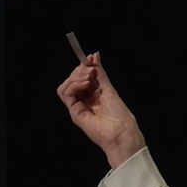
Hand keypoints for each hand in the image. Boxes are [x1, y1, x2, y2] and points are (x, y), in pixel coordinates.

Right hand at [57, 52, 144, 167]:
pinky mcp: (74, 112)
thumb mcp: (109, 88)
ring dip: (75, 77)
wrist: (121, 131)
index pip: (82, 76)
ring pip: (66, 86)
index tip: (90, 58)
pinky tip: (84, 84)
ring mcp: (79, 106)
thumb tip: (95, 56)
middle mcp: (85, 99)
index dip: (84, 66)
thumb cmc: (119, 114)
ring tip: (88, 77)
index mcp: (94, 93)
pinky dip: (73, 85)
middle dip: (80, 70)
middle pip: (72, 79)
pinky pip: (66, 94)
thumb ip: (100, 72)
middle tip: (91, 70)